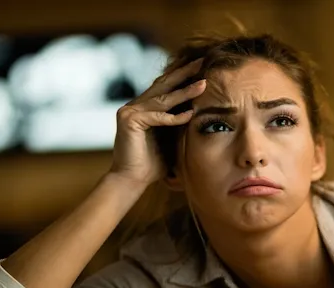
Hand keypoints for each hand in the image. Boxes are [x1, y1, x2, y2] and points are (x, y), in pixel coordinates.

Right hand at [109, 58, 206, 186]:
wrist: (132, 180)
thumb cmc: (152, 163)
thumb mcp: (170, 138)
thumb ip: (178, 123)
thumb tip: (200, 111)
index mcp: (144, 107)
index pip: (166, 87)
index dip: (182, 76)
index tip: (201, 67)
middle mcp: (135, 105)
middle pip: (164, 85)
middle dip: (184, 73)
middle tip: (201, 61)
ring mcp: (130, 111)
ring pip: (163, 99)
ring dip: (185, 92)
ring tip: (203, 84)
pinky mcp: (129, 120)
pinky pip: (158, 117)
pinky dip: (174, 117)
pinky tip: (191, 115)